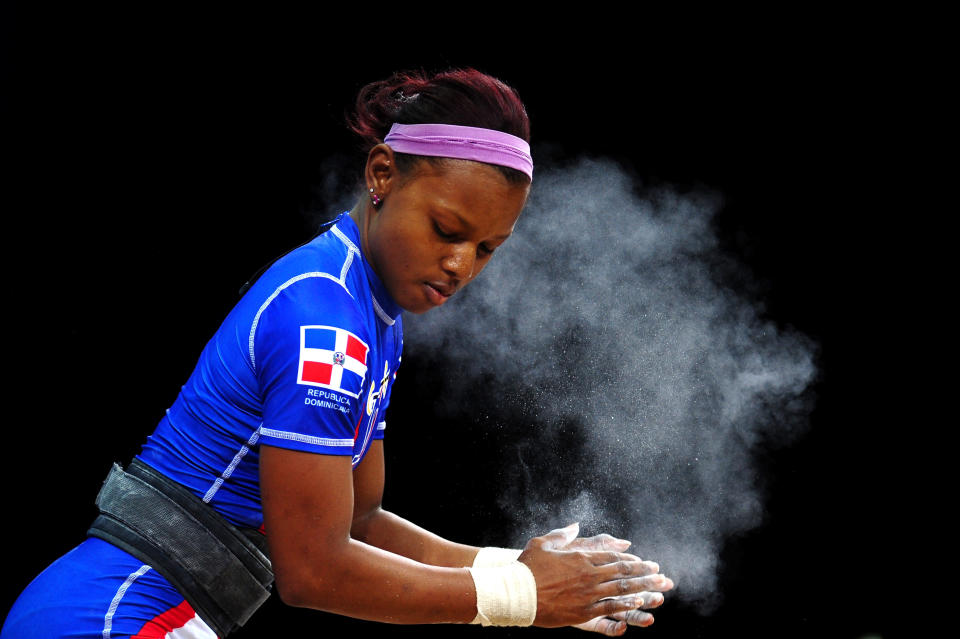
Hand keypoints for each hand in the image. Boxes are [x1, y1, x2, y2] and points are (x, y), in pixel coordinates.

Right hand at [518, 523, 673, 628]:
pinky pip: (609, 608)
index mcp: (580, 558)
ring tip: (658, 591)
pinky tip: (638, 604)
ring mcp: (587, 594)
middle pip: (622, 574)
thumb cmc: (527, 567)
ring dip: (641, 590)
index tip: (645, 563)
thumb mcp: (543, 543)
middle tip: (661, 575)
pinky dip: (625, 605)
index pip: (612, 558)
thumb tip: (574, 525)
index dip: (631, 561)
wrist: (517, 593)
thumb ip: (562, 534)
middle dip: (644, 575)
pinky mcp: (582, 611)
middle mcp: (588, 575)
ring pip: (620, 591)